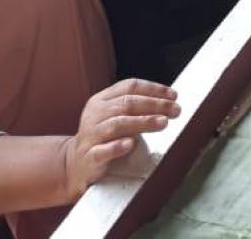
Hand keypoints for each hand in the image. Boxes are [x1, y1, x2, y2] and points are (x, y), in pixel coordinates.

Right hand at [61, 79, 178, 202]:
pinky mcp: (89, 157)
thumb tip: (169, 102)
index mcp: (102, 100)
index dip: (153, 89)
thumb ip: (136, 107)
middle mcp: (95, 114)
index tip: (173, 95)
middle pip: (127, 104)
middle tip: (175, 110)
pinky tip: (130, 144)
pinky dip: (117, 147)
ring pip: (117, 124)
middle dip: (154, 105)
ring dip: (142, 122)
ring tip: (162, 123)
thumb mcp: (116, 117)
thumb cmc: (103, 138)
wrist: (75, 165)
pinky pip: (102, 151)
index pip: (129, 87)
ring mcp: (90, 135)